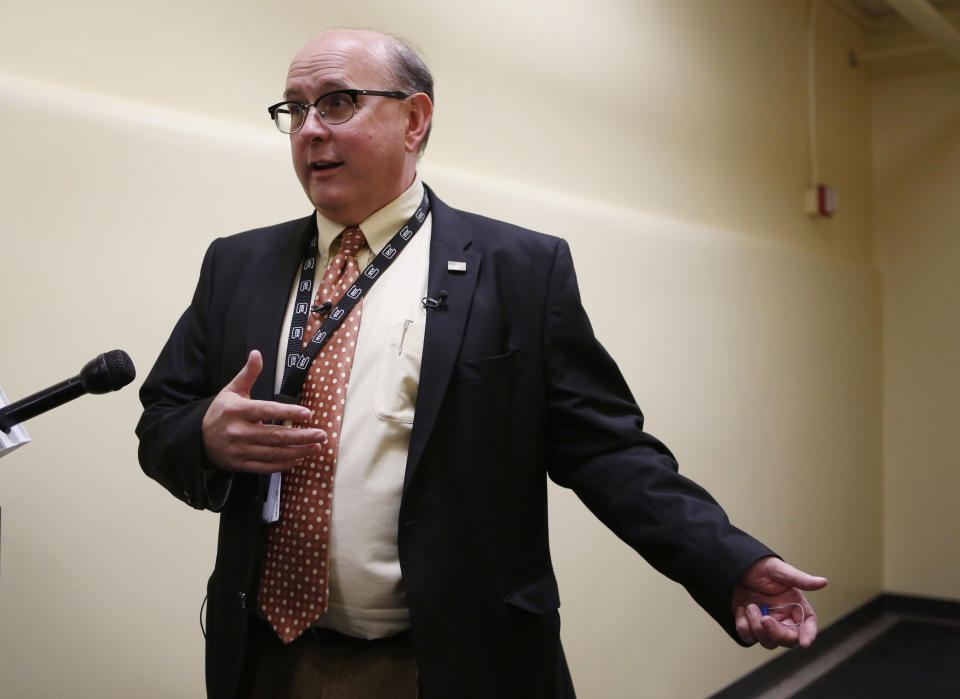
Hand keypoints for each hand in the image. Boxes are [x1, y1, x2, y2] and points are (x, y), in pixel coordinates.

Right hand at [202, 350, 325, 472]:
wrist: (197, 439)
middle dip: (301, 436)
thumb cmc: (220, 412)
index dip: (288, 413)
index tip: (307, 413)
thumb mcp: (231, 390)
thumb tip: (257, 353)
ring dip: (297, 451)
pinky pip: (266, 466)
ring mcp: (239, 450)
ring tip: (316, 447)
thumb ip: (248, 374)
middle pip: (274, 435)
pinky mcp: (240, 464)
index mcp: (236, 410)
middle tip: (321, 434)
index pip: (266, 411)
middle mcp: (237, 431)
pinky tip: (299, 459)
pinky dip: (284, 464)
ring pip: (273, 453)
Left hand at [732, 556, 827, 649]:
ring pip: (768, 642)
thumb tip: (823, 582)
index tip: (805, 642)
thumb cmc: (756, 566)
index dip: (809, 634)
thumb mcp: (777, 569)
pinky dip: (743, 626)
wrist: (729, 567)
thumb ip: (800, 579)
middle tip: (764, 618)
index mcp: (793, 604)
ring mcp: (765, 623)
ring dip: (756, 627)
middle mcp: (782, 616)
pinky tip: (740, 609)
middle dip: (776, 632)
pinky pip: (749, 638)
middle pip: (788, 639)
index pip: (808, 623)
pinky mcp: (749, 626)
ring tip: (749, 606)